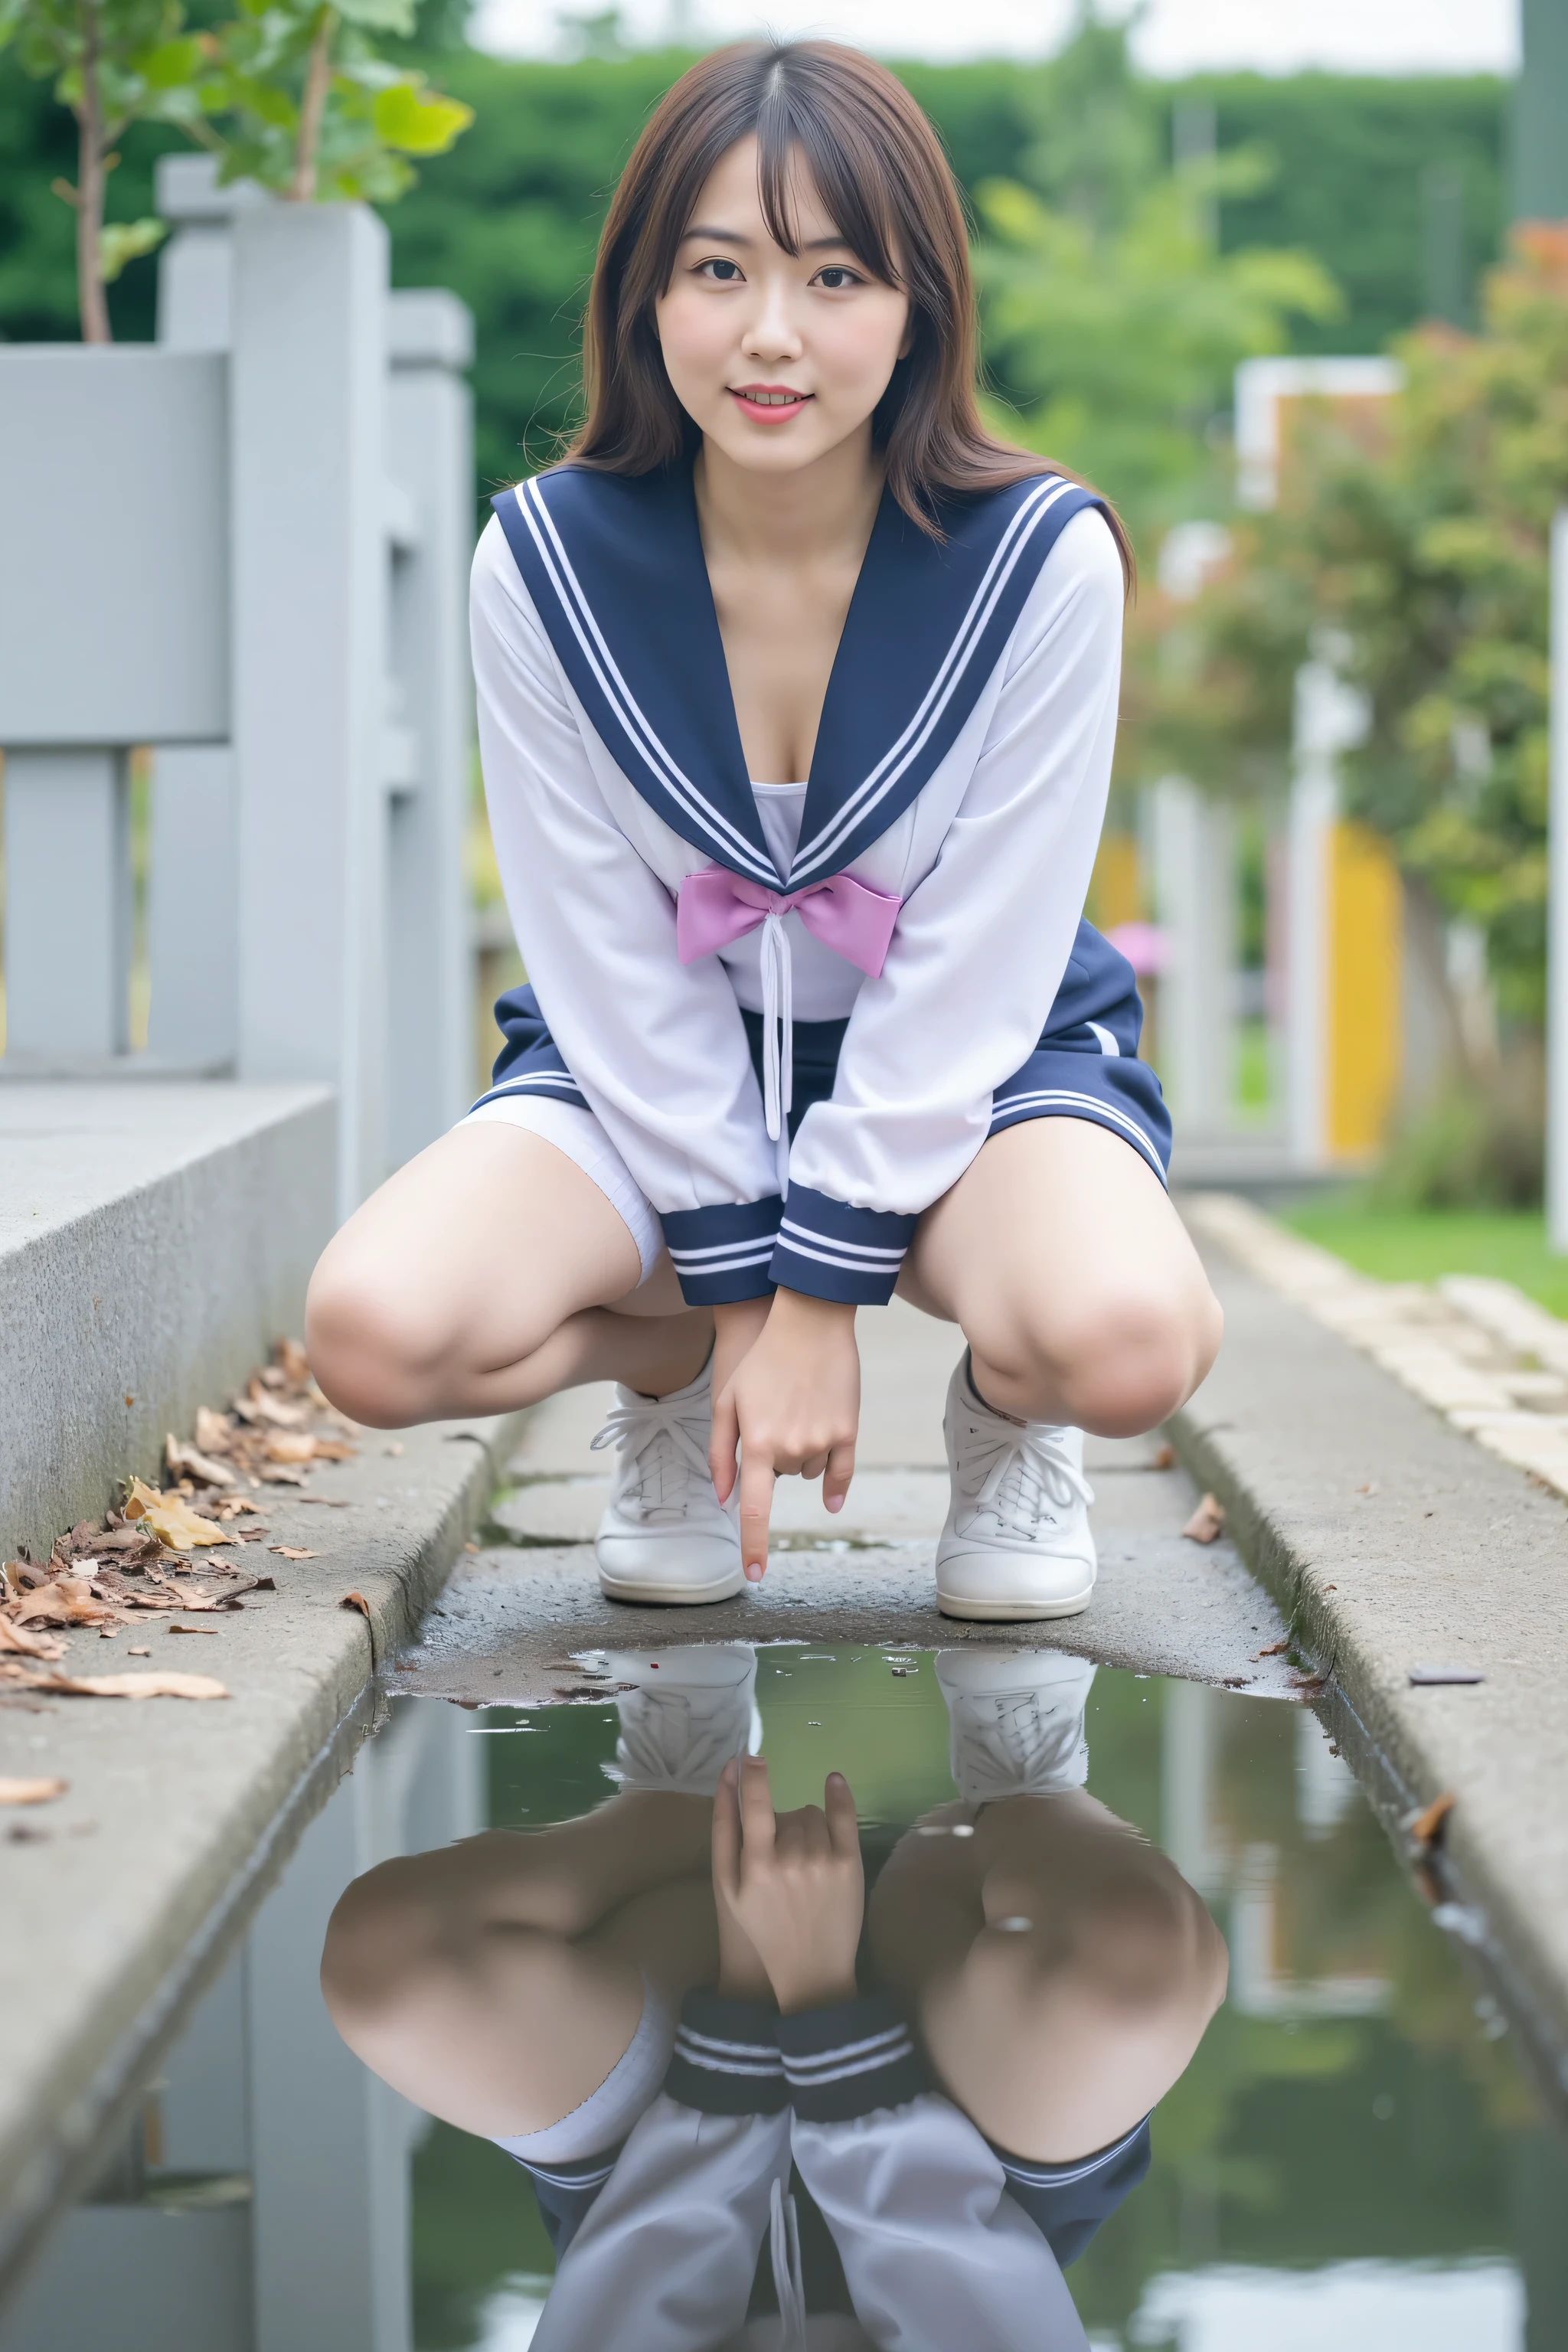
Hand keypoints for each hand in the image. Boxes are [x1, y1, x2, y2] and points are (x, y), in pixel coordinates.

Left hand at [709, 1289, 858, 1580]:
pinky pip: (839, 1472)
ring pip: (807, 1470)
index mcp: (757, 1444)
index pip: (754, 1509)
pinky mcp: (848, 1431)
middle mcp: (791, 1449)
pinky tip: (831, 1501)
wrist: (809, 1322)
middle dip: (772, 1458)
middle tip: (771, 1416)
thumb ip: (721, 1453)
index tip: (755, 1574)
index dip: (753, 1545)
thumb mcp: (726, 1402)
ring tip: (796, 1412)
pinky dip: (833, 1485)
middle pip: (780, 1477)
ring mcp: (824, 1441)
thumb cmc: (760, 1362)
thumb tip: (723, 1499)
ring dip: (799, 1455)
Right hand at [712, 1756, 863, 2012]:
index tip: (750, 1757)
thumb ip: (724, 1832)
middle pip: (785, 1813)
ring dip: (805, 1825)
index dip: (752, 1776)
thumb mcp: (729, 1887)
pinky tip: (832, 1782)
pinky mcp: (849, 1864)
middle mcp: (791, 1858)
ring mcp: (824, 1860)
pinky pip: (842, 1815)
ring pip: (811, 1814)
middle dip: (780, 1824)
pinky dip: (837, 1796)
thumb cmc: (763, 1927)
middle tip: (779, 1858)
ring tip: (802, 1859)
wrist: (811, 1970)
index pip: (754, 1805)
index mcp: (756, 1866)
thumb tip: (728, 1776)